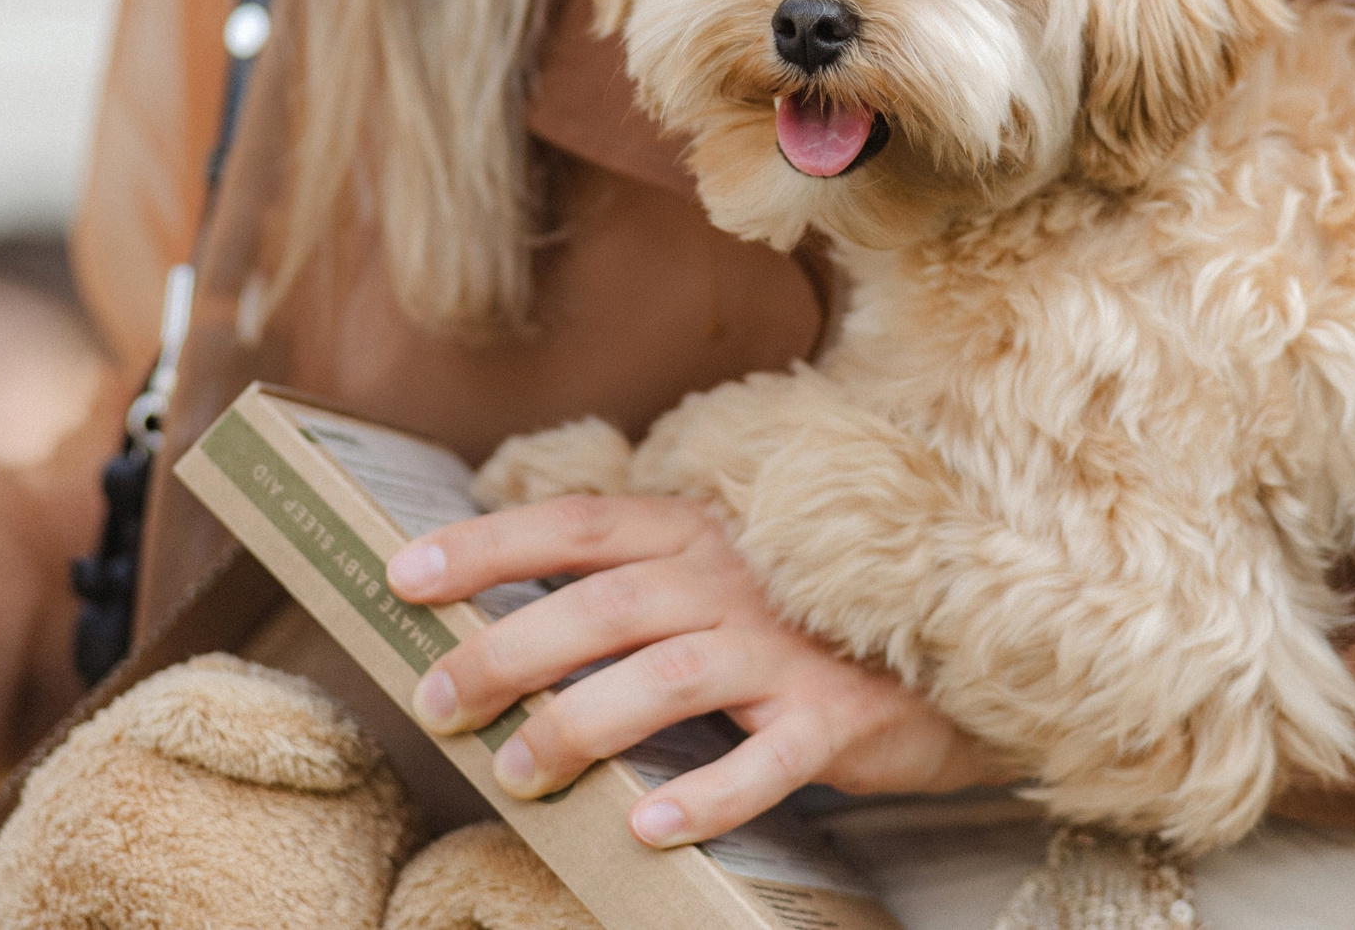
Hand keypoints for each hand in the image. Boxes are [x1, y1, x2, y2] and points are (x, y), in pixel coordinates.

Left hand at [386, 493, 1009, 849]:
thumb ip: (632, 585)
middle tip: (440, 704)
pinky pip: (763, 761)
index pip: (577, 528)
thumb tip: (502, 621)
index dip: (488, 547)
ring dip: (580, 725)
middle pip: (604, 606)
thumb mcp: (719, 575)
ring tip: (516, 773)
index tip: (404, 576)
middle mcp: (733, 578)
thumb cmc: (805, 617)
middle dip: (508, 653)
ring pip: (667, 678)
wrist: (950, 645)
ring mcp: (786, 648)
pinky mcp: (833, 718)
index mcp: (695, 533)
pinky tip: (645, 828)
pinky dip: (703, 794)